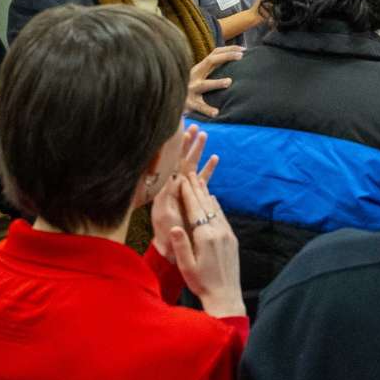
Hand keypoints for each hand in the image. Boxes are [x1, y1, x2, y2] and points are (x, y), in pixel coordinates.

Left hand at [151, 126, 219, 260]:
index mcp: (165, 191)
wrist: (169, 252)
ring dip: (197, 151)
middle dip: (187, 144)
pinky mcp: (192, 198)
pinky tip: (215, 157)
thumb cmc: (166, 238)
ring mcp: (183, 192)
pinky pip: (200, 179)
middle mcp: (173, 189)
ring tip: (203, 134)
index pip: (171, 164)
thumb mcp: (164, 217)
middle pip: (181, 161)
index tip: (182, 134)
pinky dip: (207, 169)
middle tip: (194, 127)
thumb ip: (168, 197)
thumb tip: (175, 176)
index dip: (176, 149)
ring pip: (191, 167)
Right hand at [167, 172, 245, 318]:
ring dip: (206, 194)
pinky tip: (213, 200)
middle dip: (197, 188)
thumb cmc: (202, 284)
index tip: (182, 179)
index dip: (188, 193)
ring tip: (200, 181)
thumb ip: (181, 245)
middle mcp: (218, 232)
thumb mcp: (187, 267)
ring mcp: (227, 234)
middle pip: (206, 205)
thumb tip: (174, 226)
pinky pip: (222, 217)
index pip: (195, 209)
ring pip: (215, 209)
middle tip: (191, 173)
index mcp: (205, 237)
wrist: (226, 296)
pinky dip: (216, 206)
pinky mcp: (232, 238)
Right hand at [185, 45, 245, 117]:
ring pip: (204, 85)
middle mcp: (194, 75)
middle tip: (240, 56)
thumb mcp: (200, 76)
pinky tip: (216, 113)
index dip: (229, 49)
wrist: (170, 102)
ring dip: (216, 83)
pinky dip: (207, 109)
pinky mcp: (189, 104)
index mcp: (199, 68)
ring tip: (229, 82)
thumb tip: (236, 61)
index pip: (214, 53)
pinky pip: (199, 107)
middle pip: (210, 61)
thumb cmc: (191, 89)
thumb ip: (213, 69)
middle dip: (226, 56)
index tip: (243, 49)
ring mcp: (191, 89)